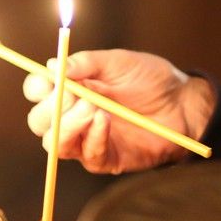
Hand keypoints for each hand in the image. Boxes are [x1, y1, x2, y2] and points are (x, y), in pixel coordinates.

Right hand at [23, 49, 215, 174]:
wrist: (183, 103)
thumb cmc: (151, 79)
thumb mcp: (120, 62)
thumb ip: (87, 62)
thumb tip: (53, 65)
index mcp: (71, 88)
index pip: (37, 91)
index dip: (36, 87)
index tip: (48, 82)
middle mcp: (72, 115)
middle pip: (39, 120)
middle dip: (52, 108)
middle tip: (75, 95)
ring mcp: (86, 138)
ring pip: (55, 143)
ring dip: (69, 125)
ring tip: (95, 108)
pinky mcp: (104, 158)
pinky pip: (86, 155)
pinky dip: (93, 137)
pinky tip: (106, 122)